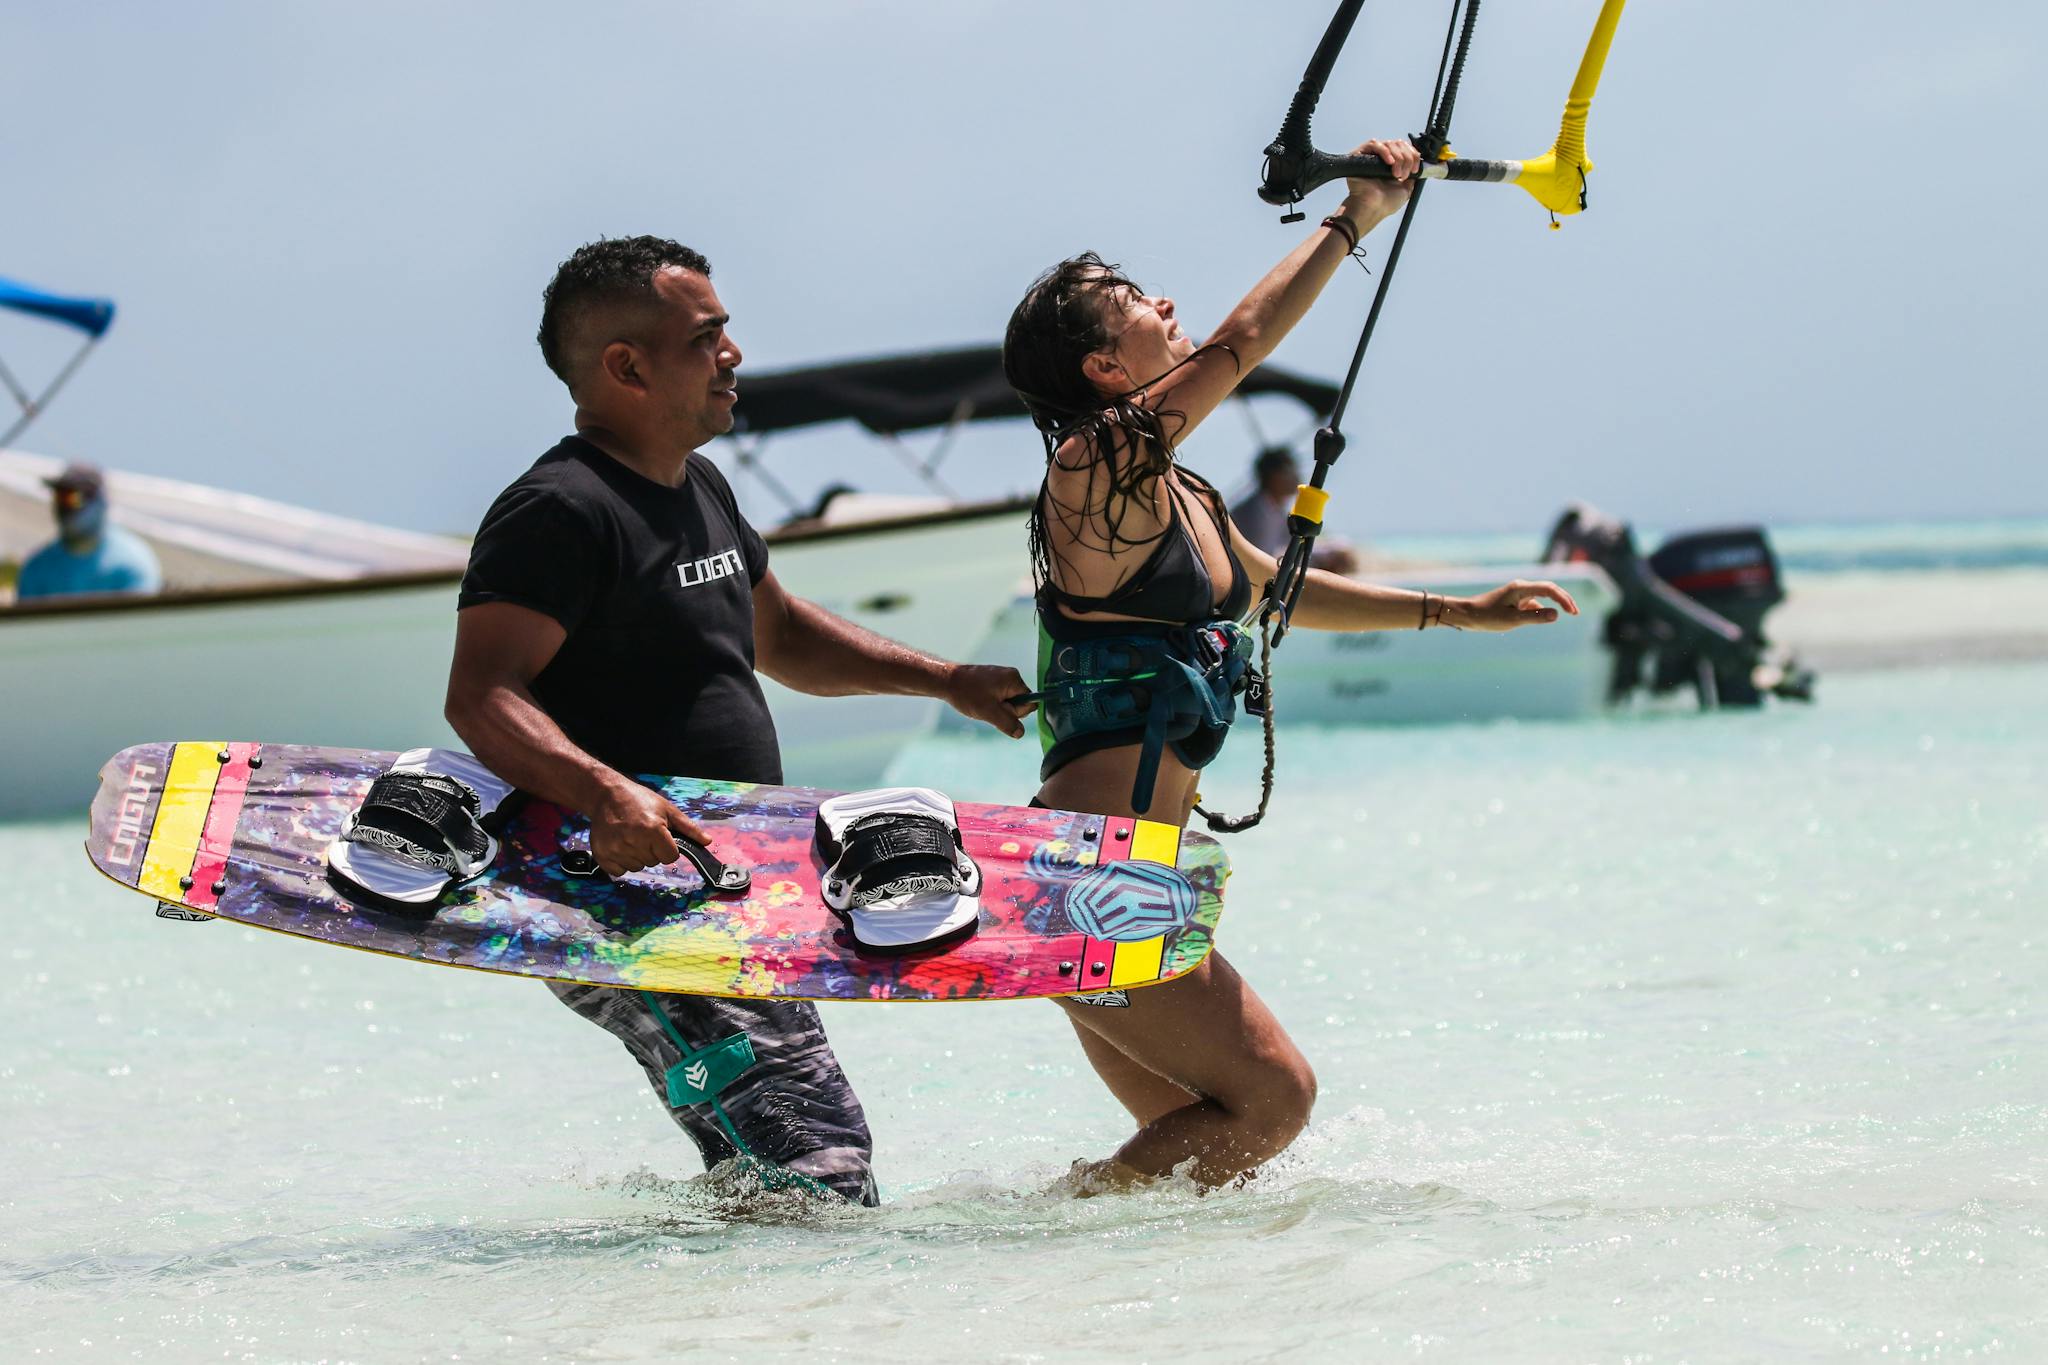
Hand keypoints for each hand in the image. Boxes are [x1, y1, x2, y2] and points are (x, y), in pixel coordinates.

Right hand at [589, 776, 709, 876]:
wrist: (607, 795)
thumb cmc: (640, 800)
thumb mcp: (667, 809)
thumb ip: (688, 828)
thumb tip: (707, 841)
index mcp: (653, 830)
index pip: (670, 857)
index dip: (668, 848)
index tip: (660, 837)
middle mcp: (634, 842)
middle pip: (653, 863)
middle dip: (651, 850)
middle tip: (642, 833)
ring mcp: (616, 850)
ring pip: (637, 867)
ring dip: (636, 856)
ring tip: (630, 836)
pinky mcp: (602, 855)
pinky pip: (619, 871)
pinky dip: (620, 862)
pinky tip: (619, 844)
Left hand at [944, 662, 1035, 738]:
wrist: (947, 680)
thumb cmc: (968, 694)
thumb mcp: (989, 713)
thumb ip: (1008, 723)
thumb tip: (1020, 733)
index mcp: (1014, 679)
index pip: (1030, 702)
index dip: (1016, 711)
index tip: (1000, 708)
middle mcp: (1011, 675)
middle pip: (1020, 702)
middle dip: (1005, 710)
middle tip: (987, 706)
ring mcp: (1001, 677)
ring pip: (1008, 702)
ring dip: (997, 708)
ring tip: (981, 703)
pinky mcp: (993, 681)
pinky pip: (999, 698)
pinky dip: (990, 703)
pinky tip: (979, 701)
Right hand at [1342, 137, 1420, 221]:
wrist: (1372, 208)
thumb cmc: (1385, 203)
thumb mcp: (1407, 189)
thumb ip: (1413, 176)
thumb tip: (1419, 167)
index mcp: (1393, 165)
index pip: (1406, 148)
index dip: (1414, 155)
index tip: (1415, 169)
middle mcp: (1382, 159)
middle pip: (1399, 144)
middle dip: (1407, 158)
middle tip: (1404, 175)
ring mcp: (1371, 156)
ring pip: (1389, 143)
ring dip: (1398, 157)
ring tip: (1395, 174)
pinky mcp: (1360, 155)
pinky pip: (1374, 144)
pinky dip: (1385, 151)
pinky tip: (1389, 162)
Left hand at [1449, 579, 1579, 631]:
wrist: (1467, 615)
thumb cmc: (1487, 617)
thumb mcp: (1512, 620)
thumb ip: (1535, 617)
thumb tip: (1557, 615)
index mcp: (1521, 588)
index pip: (1549, 589)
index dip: (1564, 599)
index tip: (1573, 612)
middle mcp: (1521, 587)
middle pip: (1549, 589)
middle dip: (1564, 599)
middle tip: (1576, 612)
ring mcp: (1518, 594)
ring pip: (1542, 596)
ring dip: (1555, 604)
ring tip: (1570, 613)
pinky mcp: (1515, 601)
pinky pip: (1533, 603)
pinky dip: (1542, 609)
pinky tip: (1545, 618)